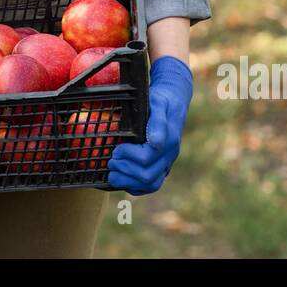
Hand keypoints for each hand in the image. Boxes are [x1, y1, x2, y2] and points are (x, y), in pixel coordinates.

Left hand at [107, 56, 193, 195]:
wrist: (174, 101)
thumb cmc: (161, 101)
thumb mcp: (158, 103)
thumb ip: (157, 122)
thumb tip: (155, 141)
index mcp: (168, 140)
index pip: (147, 158)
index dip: (128, 155)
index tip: (117, 148)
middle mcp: (169, 155)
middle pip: (147, 176)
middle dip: (125, 169)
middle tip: (112, 159)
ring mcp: (167, 163)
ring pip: (150, 185)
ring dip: (127, 181)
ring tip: (113, 170)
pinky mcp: (162, 167)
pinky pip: (151, 186)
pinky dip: (134, 185)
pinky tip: (122, 176)